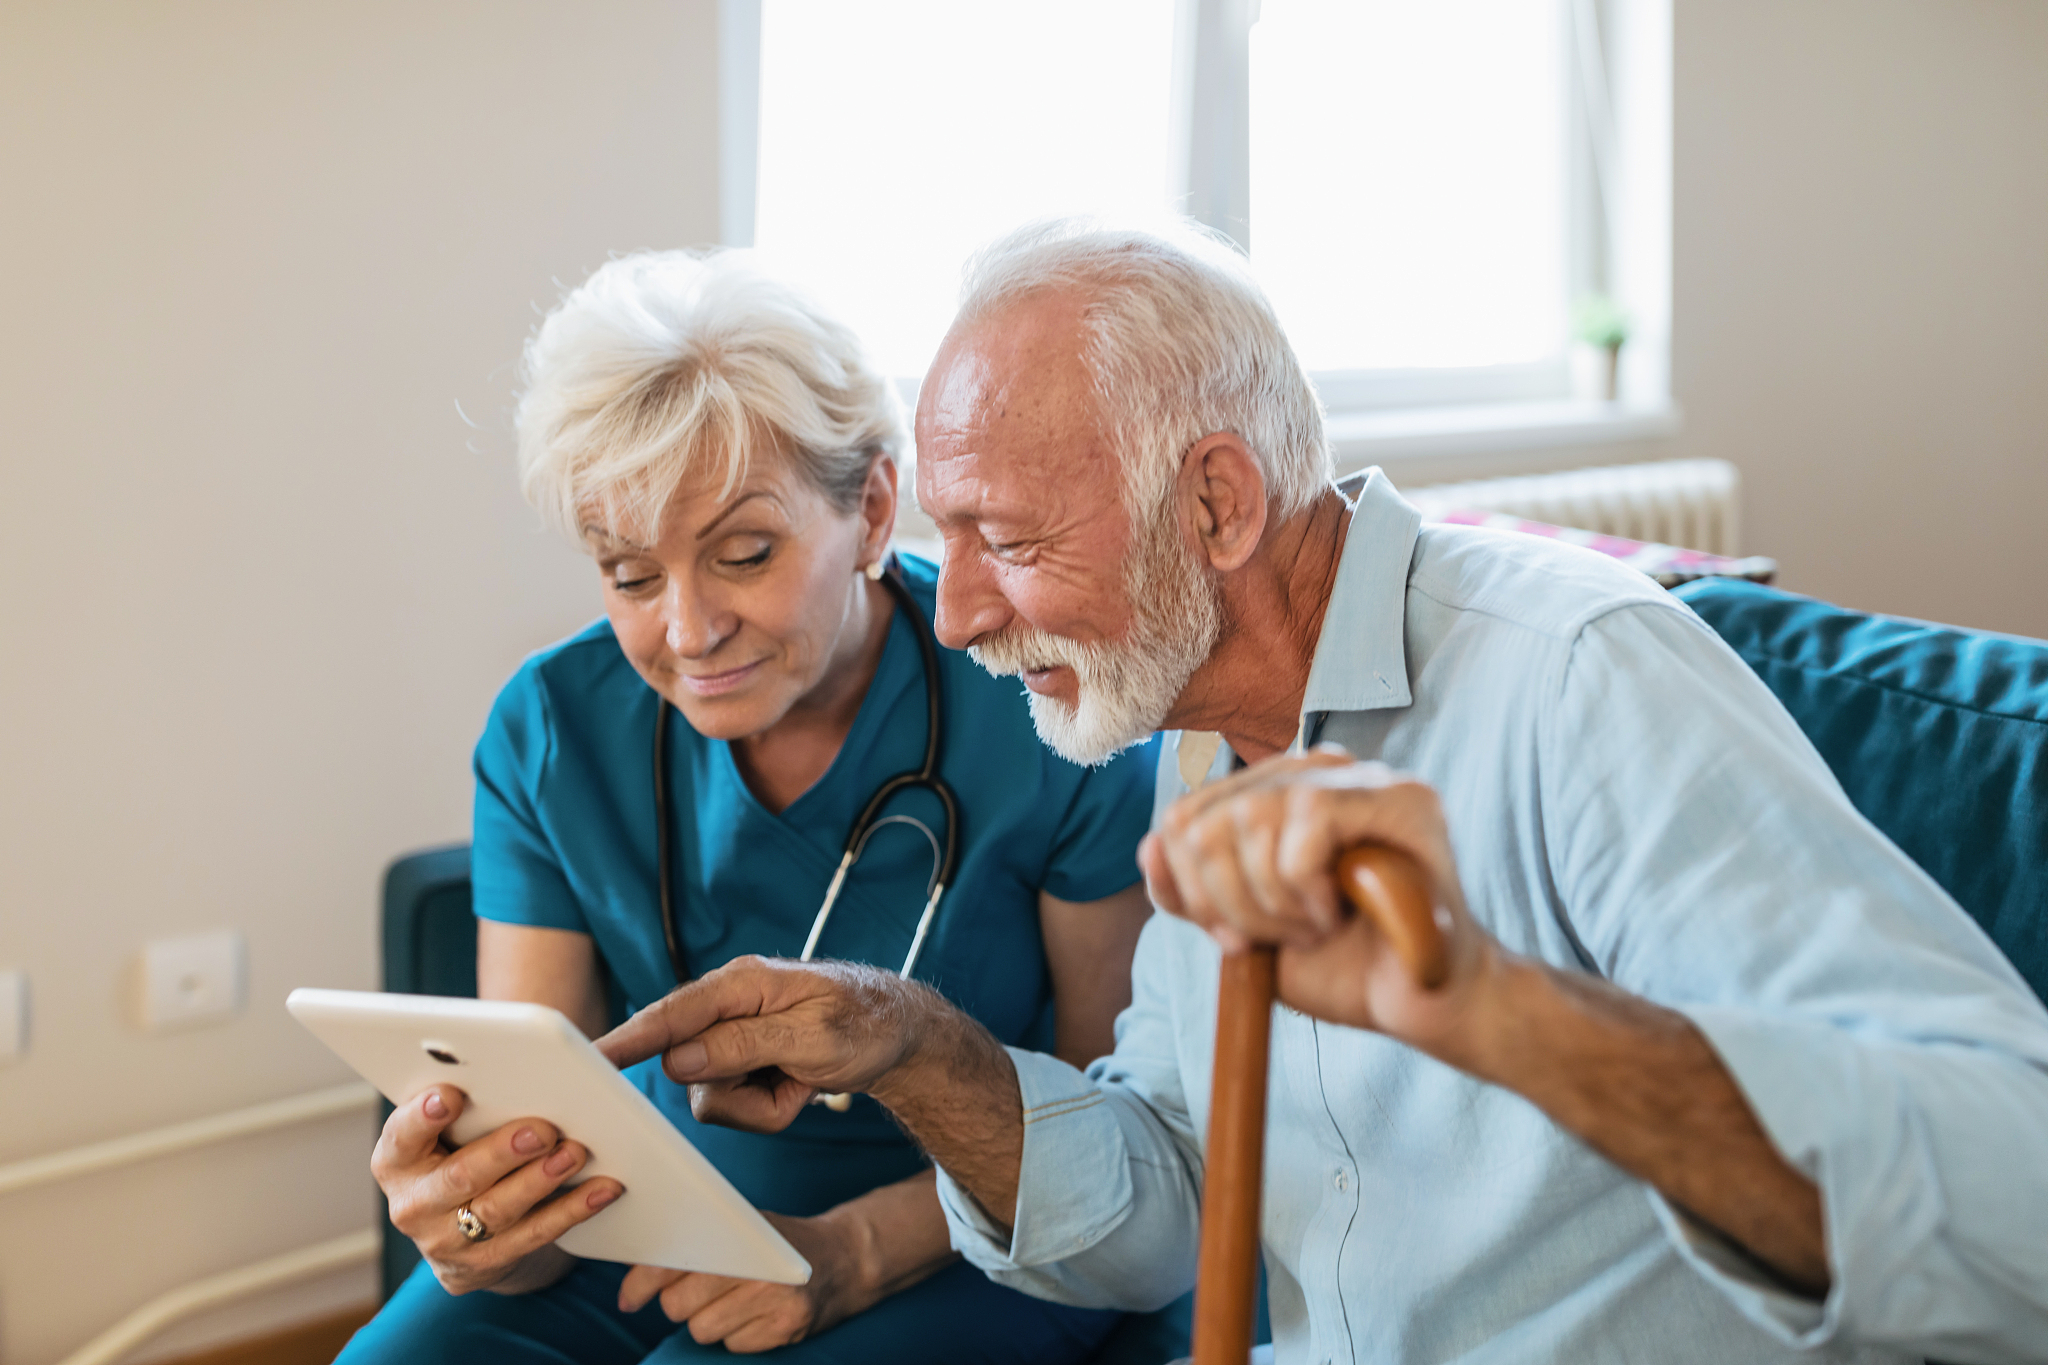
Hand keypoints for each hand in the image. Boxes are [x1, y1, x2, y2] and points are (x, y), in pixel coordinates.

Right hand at [372, 1085, 622, 1294]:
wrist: (458, 1232)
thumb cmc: (460, 1153)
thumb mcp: (448, 1130)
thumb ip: (469, 1103)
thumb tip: (519, 1068)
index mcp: (396, 1160)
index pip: (402, 1136)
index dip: (423, 1117)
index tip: (451, 1094)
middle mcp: (413, 1205)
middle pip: (458, 1177)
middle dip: (503, 1151)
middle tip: (543, 1128)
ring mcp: (444, 1242)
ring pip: (498, 1210)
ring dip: (541, 1180)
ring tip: (575, 1153)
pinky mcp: (482, 1266)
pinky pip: (533, 1236)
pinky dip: (571, 1210)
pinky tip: (603, 1188)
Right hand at [596, 956, 933, 1133]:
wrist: (900, 1034)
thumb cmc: (864, 1022)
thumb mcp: (812, 1037)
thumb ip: (742, 1045)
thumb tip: (677, 1060)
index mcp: (740, 984)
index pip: (671, 1014)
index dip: (627, 1039)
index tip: (589, 1059)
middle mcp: (727, 1007)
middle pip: (688, 1069)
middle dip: (738, 1091)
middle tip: (791, 1079)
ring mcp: (732, 1038)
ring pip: (709, 1096)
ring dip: (761, 1104)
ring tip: (803, 1081)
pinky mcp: (740, 1064)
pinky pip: (732, 1106)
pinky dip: (769, 1108)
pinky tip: (798, 1086)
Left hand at [617, 1210, 876, 1352]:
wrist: (847, 1258)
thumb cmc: (783, 1242)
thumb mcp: (745, 1226)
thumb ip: (700, 1241)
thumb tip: (636, 1273)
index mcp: (742, 1234)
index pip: (677, 1263)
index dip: (644, 1282)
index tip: (628, 1297)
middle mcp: (759, 1268)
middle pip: (680, 1305)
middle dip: (680, 1302)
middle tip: (697, 1291)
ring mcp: (776, 1302)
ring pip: (703, 1330)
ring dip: (709, 1320)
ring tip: (733, 1301)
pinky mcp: (788, 1330)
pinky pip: (733, 1346)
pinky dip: (738, 1335)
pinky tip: (757, 1315)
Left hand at [1139, 748, 1504, 1057]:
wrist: (1422, 1004)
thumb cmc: (1341, 965)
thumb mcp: (1243, 932)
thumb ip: (1194, 892)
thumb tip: (1149, 846)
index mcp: (1272, 793)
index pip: (1182, 819)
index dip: (1191, 891)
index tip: (1235, 940)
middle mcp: (1311, 770)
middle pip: (1203, 823)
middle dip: (1229, 904)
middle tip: (1285, 937)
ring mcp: (1359, 775)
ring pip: (1249, 819)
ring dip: (1273, 902)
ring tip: (1317, 926)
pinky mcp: (1400, 796)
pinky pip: (1306, 822)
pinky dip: (1308, 888)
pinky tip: (1339, 912)